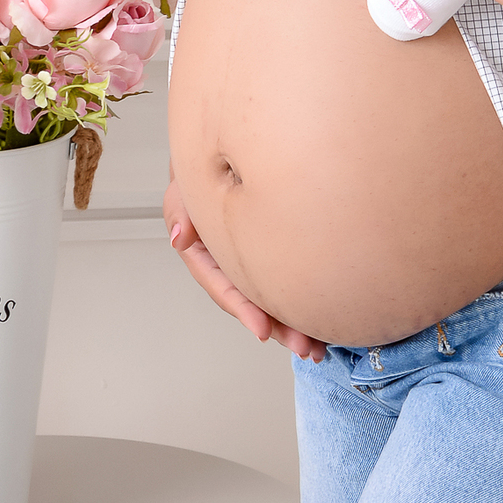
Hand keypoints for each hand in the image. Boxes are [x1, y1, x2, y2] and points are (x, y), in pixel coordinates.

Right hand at [163, 172, 326, 361]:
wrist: (226, 155)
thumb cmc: (203, 173)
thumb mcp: (185, 187)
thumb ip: (180, 210)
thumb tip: (181, 238)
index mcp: (204, 254)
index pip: (223, 285)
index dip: (242, 308)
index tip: (262, 328)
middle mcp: (228, 264)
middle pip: (252, 302)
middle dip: (278, 328)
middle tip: (303, 347)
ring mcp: (250, 262)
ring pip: (272, 298)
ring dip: (293, 325)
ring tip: (317, 347)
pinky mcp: (273, 252)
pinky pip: (287, 280)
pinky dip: (303, 302)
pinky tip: (322, 322)